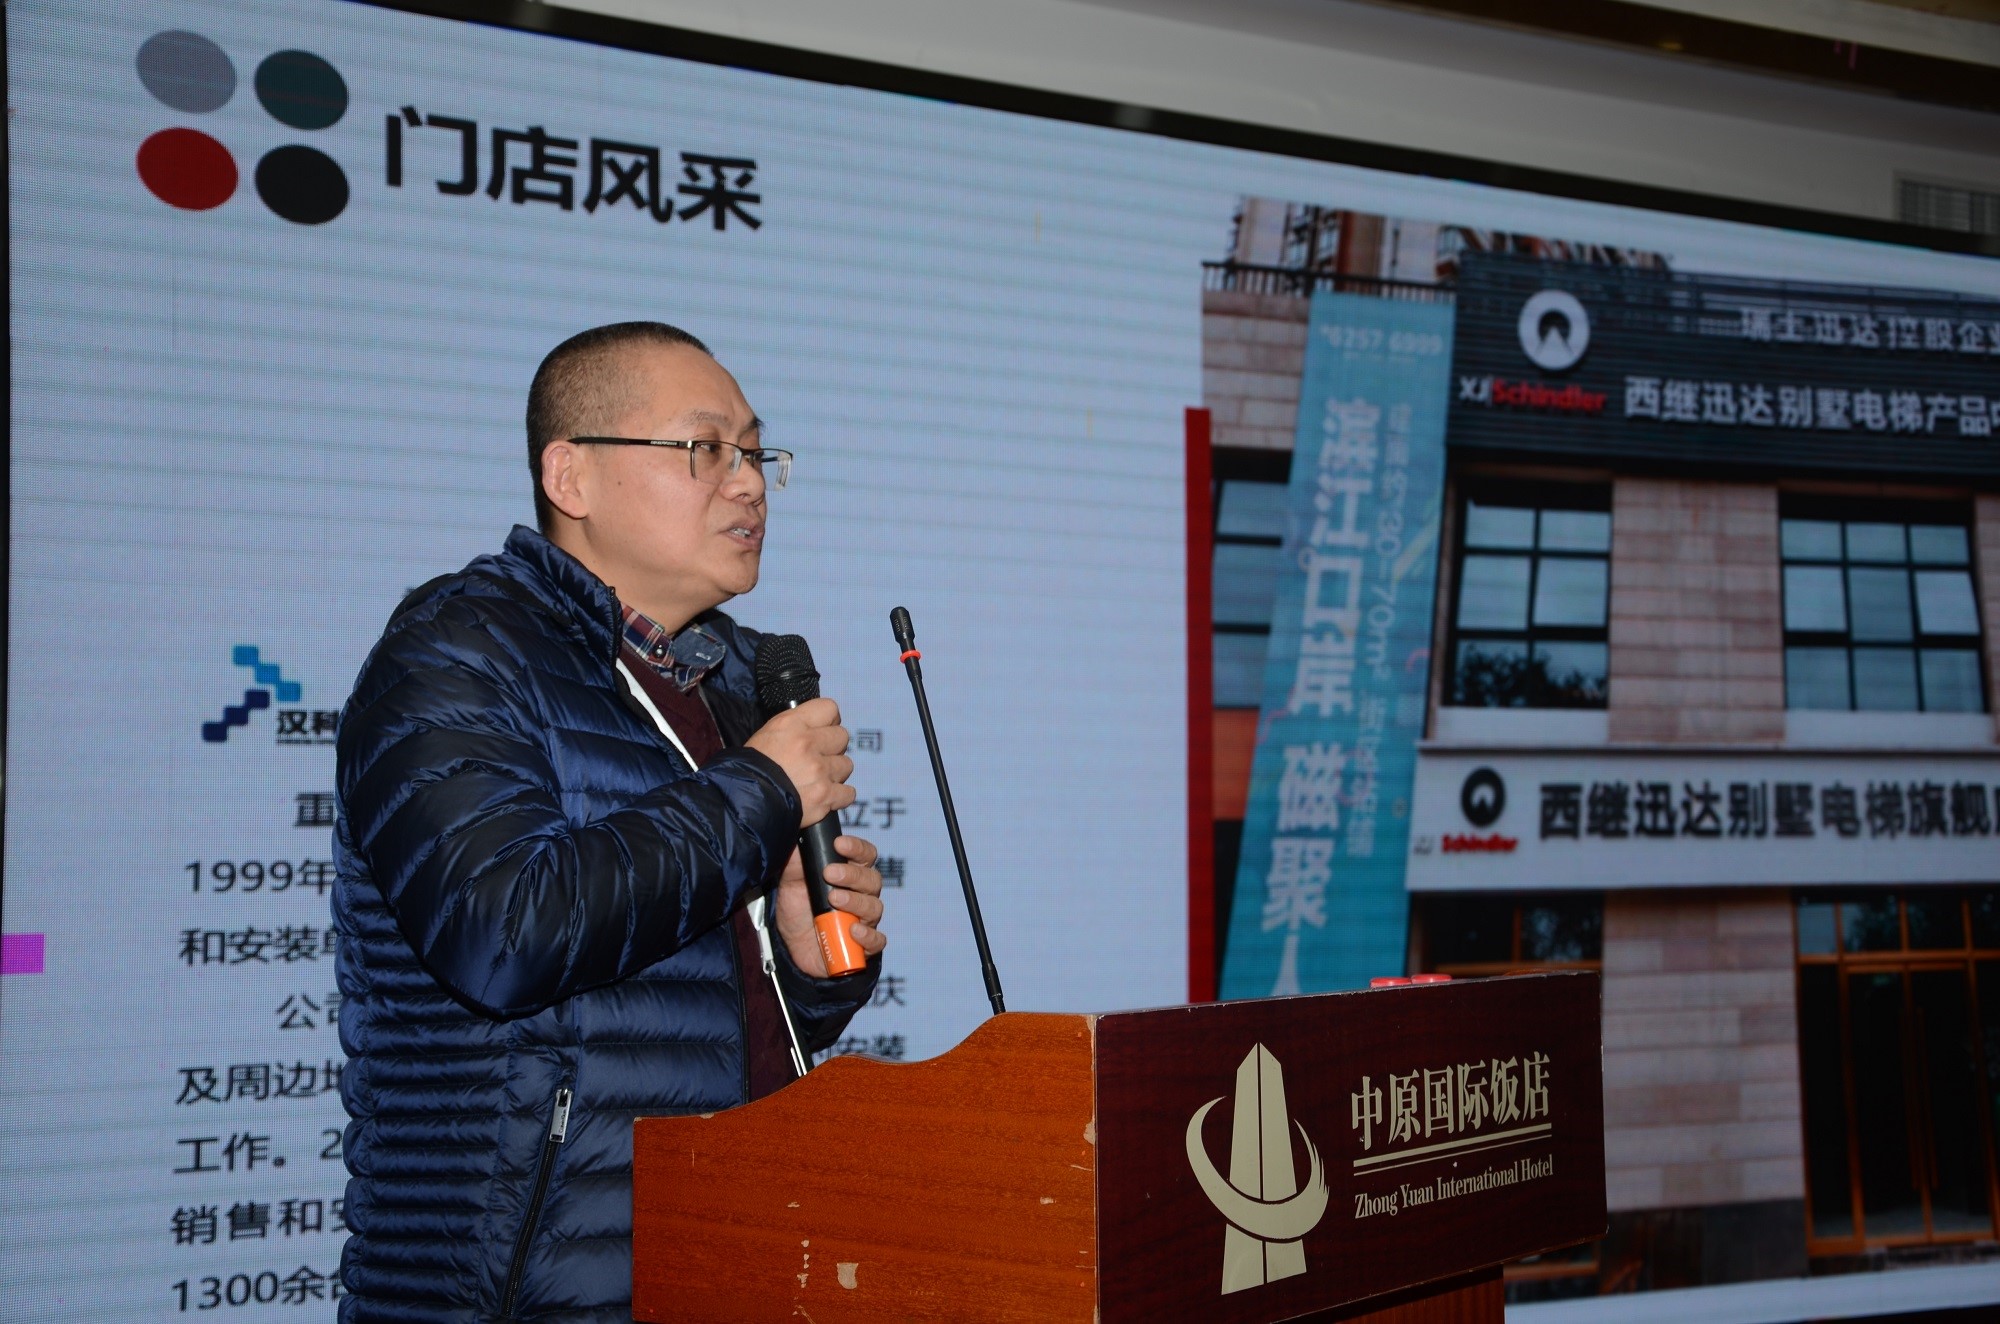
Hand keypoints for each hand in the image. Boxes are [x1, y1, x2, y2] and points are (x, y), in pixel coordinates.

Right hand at [744, 697, 854, 826]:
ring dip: (834, 773)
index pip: (829, 708)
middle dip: (832, 748)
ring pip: (846, 765)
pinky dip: (839, 797)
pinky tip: (825, 797)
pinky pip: (848, 793)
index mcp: (792, 724)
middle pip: (842, 737)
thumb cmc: (750, 768)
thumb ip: (795, 727)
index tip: (823, 730)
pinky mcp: (825, 796)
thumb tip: (817, 726)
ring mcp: (819, 771)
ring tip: (817, 780)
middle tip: (818, 758)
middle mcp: (808, 744)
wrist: (741, 803)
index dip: (828, 721)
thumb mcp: (767, 735)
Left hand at [774, 834, 886, 976]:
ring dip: (856, 902)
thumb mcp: (791, 875)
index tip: (839, 843)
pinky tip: (853, 931)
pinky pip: (877, 941)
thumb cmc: (797, 902)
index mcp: (851, 873)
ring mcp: (863, 920)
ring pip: (874, 908)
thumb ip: (797, 853)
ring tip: (834, 900)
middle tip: (830, 874)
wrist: (789, 940)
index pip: (866, 855)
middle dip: (852, 876)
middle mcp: (862, 895)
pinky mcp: (860, 947)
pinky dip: (868, 936)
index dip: (857, 848)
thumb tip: (796, 825)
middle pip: (872, 881)